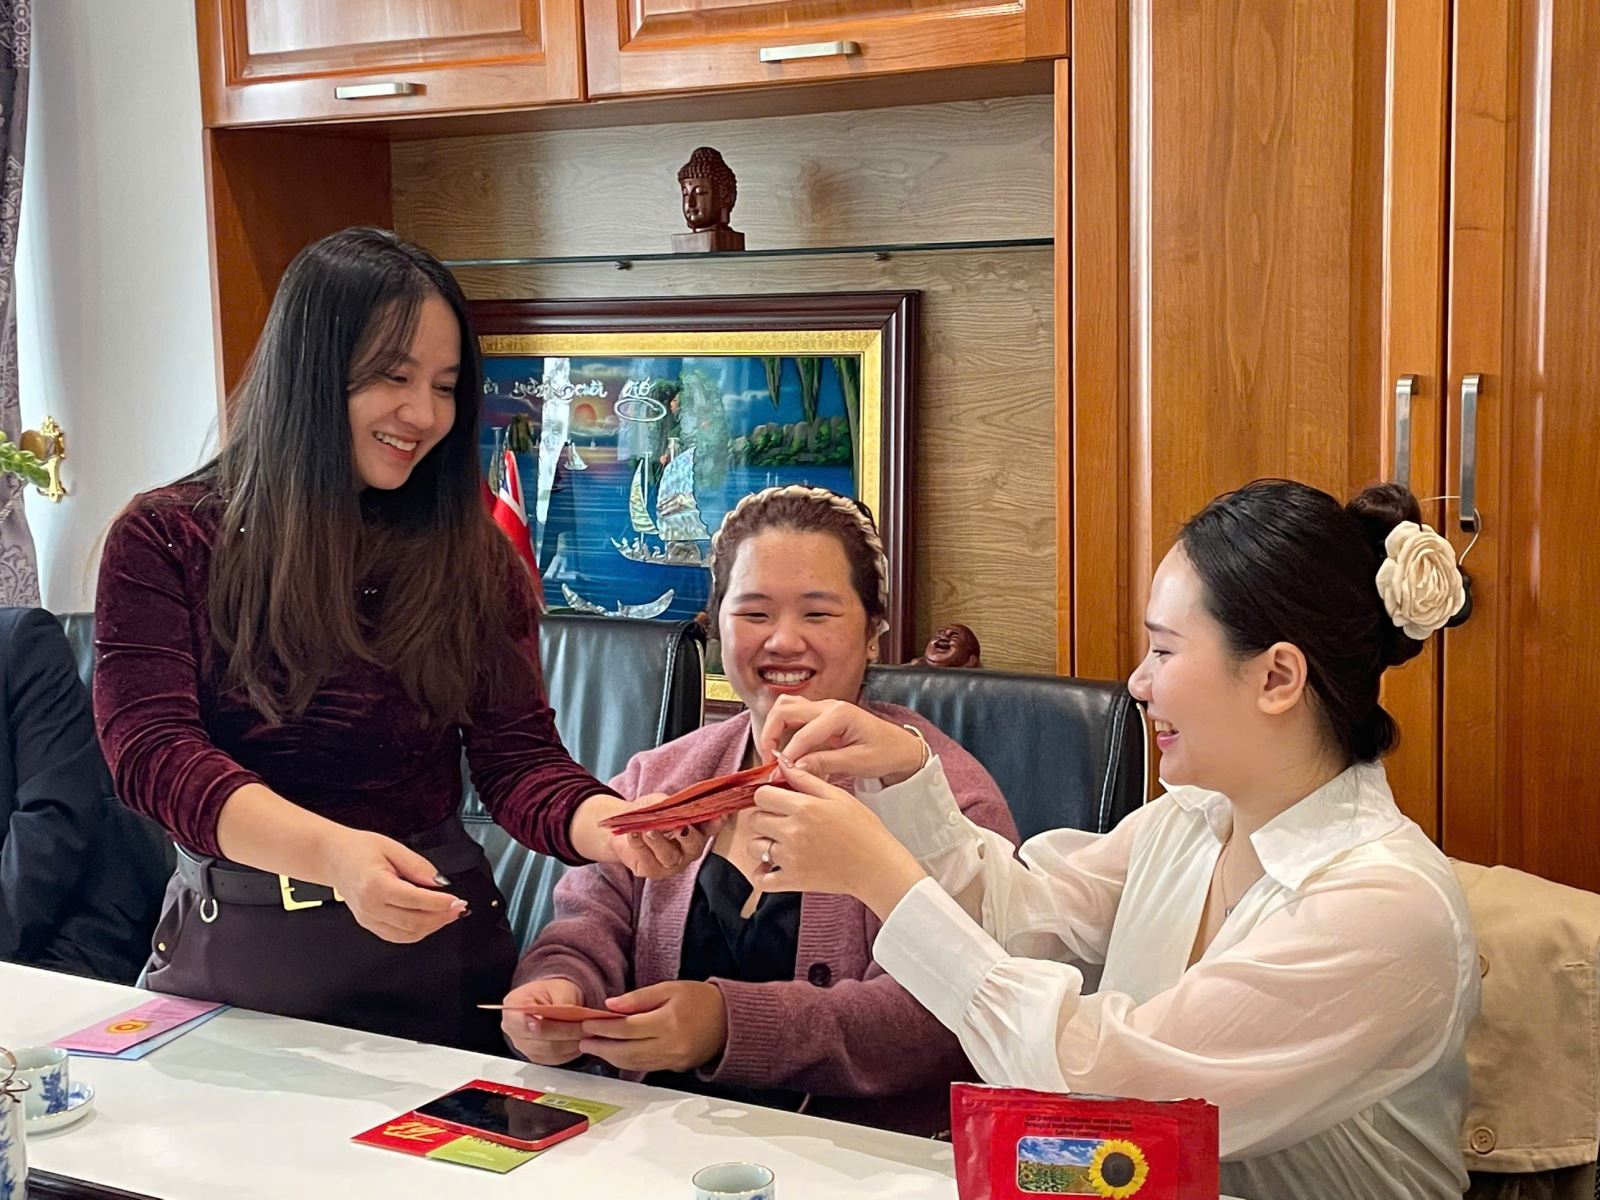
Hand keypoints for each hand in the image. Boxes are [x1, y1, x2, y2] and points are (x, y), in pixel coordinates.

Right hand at [323, 829, 465, 943]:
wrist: (333, 859)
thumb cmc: (358, 850)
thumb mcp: (392, 847)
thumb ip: (418, 866)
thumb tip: (440, 882)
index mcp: (374, 885)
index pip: (414, 900)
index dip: (439, 903)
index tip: (457, 900)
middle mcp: (370, 907)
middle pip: (413, 922)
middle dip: (441, 917)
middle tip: (459, 908)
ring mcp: (368, 919)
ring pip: (407, 934)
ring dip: (432, 927)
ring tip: (448, 914)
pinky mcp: (369, 924)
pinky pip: (398, 936)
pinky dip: (418, 931)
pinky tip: (430, 920)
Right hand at [500, 977, 587, 1064]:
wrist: (553, 1001)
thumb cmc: (553, 992)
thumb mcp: (560, 988)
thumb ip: (562, 1002)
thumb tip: (568, 1013)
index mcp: (514, 1007)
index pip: (516, 1020)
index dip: (527, 1024)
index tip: (539, 1023)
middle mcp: (514, 1030)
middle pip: (538, 1038)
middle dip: (565, 1032)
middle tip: (586, 1026)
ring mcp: (525, 1046)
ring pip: (550, 1051)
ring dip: (572, 1043)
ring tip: (589, 1032)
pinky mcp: (538, 1057)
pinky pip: (556, 1059)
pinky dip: (572, 1051)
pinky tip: (582, 1040)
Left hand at [580, 981, 727, 1073]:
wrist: (729, 1020)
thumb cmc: (700, 999)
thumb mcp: (669, 988)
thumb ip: (638, 998)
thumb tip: (610, 1005)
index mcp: (668, 1022)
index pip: (627, 1028)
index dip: (604, 1027)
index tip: (588, 1024)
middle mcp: (670, 1045)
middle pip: (626, 1051)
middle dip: (601, 1047)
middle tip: (584, 1040)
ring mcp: (673, 1059)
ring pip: (633, 1063)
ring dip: (610, 1057)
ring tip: (594, 1048)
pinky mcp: (675, 1068)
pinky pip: (645, 1067)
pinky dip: (627, 1062)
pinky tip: (615, 1055)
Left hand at [613, 793, 719, 880]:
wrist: (626, 826)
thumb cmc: (651, 812)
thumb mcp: (660, 802)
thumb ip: (669, 803)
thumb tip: (672, 805)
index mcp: (698, 830)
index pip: (711, 828)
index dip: (717, 823)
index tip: (719, 815)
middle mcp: (689, 849)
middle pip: (694, 846)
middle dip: (689, 837)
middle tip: (681, 827)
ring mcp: (672, 863)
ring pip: (670, 856)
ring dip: (660, 842)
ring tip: (649, 831)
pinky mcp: (653, 870)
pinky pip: (647, 859)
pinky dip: (639, 845)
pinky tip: (633, 833)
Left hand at [748, 763, 925, 918]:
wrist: (877, 866)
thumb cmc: (863, 830)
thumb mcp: (838, 796)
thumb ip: (807, 779)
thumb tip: (783, 764)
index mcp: (803, 808)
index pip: (761, 795)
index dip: (767, 795)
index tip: (776, 800)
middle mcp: (792, 832)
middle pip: (755, 820)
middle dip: (764, 817)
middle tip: (781, 820)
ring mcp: (790, 858)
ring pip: (754, 846)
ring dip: (762, 843)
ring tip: (779, 842)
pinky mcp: (793, 880)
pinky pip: (761, 879)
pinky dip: (762, 873)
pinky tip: (771, 866)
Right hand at [756, 697, 927, 783]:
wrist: (900, 747)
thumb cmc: (885, 752)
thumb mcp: (858, 762)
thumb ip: (825, 763)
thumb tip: (794, 768)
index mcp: (840, 714)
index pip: (803, 733)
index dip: (788, 755)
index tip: (779, 773)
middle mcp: (828, 705)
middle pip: (785, 709)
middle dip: (770, 734)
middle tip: (768, 760)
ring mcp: (823, 707)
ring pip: (785, 707)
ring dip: (773, 728)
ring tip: (772, 755)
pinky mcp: (821, 715)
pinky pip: (793, 715)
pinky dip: (782, 729)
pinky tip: (784, 751)